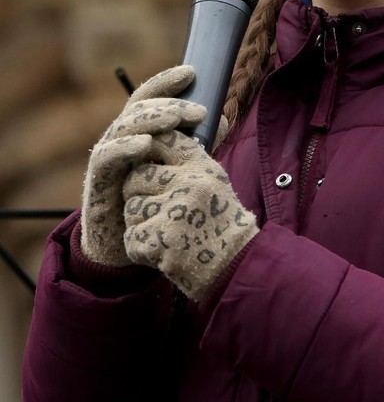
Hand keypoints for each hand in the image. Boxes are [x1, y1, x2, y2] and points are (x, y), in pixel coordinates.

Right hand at [80, 66, 205, 266]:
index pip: (149, 98)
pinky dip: (125, 147)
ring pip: (123, 127)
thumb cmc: (151, 202)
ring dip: (151, 120)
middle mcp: (119, 140)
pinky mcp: (97, 182)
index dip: (166, 82)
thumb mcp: (178, 169)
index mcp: (138, 132)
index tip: (192, 71)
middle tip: (200, 109)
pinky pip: (106, 157)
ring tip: (176, 118)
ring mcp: (106, 159)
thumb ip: (197, 145)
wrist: (124, 247)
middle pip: (138, 108)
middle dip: (169, 103)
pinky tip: (146, 144)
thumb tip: (225, 119)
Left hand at [122, 129, 257, 299]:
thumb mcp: (213, 182)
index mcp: (202, 167)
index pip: (166, 140)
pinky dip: (141, 247)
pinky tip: (162, 250)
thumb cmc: (220, 222)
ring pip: (131, 206)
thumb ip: (188, 161)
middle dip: (138, 192)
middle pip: (138, 175)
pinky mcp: (159, 240)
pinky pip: (131, 235)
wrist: (234, 265)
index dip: (150, 149)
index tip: (151, 165)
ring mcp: (174, 213)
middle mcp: (190, 185)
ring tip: (165, 231)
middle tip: (157, 209)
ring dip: (140, 222)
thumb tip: (157, 137)